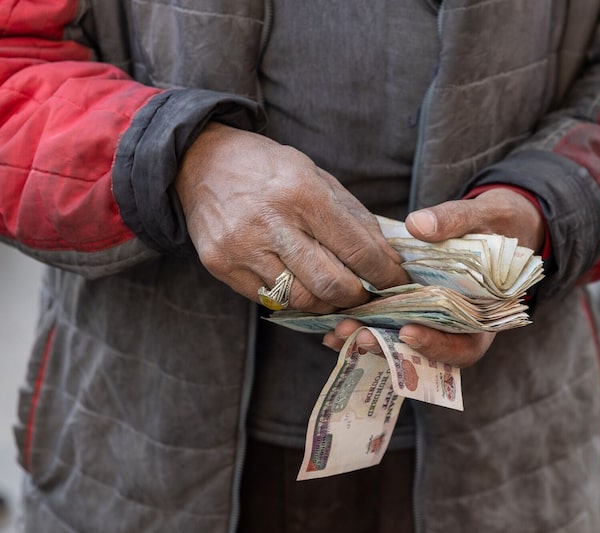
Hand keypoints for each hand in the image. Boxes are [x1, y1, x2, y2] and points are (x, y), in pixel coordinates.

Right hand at [175, 122, 408, 312]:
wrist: (202, 163)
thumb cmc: (269, 169)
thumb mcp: (317, 177)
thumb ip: (355, 218)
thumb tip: (389, 259)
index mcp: (302, 193)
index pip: (357, 249)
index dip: (385, 274)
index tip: (397, 282)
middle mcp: (271, 222)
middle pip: (331, 284)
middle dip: (358, 296)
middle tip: (366, 293)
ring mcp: (242, 247)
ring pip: (301, 299)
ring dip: (327, 302)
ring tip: (334, 292)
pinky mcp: (221, 266)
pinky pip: (270, 300)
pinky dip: (293, 299)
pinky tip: (301, 285)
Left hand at [322, 188, 543, 366]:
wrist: (496, 226)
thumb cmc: (499, 224)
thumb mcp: (486, 216)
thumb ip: (456, 220)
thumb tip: (418, 224)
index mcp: (486, 316)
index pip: (465, 347)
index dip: (437, 346)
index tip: (407, 333)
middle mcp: (459, 327)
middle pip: (425, 353)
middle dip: (390, 347)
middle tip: (358, 336)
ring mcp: (434, 322)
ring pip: (401, 344)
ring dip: (370, 340)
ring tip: (338, 331)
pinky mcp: (414, 310)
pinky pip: (390, 325)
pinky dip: (365, 325)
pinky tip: (334, 321)